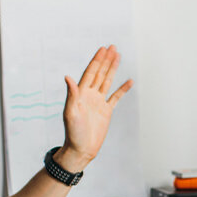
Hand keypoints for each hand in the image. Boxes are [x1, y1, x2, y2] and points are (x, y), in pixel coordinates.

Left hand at [57, 45, 132, 171]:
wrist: (81, 149)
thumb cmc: (73, 133)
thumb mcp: (70, 113)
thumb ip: (71, 94)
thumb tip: (68, 77)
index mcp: (81, 93)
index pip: (90, 72)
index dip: (96, 60)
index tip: (102, 49)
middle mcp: (90, 95)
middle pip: (100, 73)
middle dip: (106, 60)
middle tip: (112, 47)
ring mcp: (99, 102)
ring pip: (107, 81)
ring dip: (112, 69)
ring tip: (118, 56)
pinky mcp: (106, 111)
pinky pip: (116, 97)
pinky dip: (122, 89)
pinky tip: (129, 81)